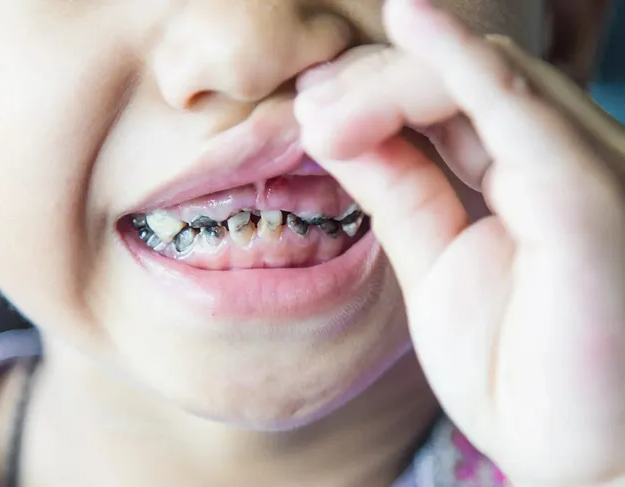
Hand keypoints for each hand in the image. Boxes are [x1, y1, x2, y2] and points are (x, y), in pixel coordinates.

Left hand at [294, 1, 624, 485]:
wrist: (582, 459)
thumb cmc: (519, 373)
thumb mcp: (436, 266)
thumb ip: (398, 191)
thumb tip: (335, 129)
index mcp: (529, 177)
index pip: (449, 102)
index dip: (375, 94)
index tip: (308, 110)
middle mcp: (567, 159)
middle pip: (461, 79)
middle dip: (374, 85)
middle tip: (307, 109)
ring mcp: (586, 172)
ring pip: (483, 80)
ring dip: (390, 81)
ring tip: (318, 113)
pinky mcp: (587, 200)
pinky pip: (521, 110)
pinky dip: (458, 63)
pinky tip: (409, 21)